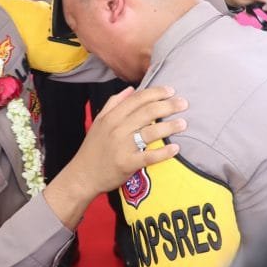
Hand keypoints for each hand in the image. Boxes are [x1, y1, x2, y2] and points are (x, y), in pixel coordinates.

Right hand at [45, 86, 186, 228]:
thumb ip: (113, 103)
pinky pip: (149, 156)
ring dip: (169, 127)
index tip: (171, 90)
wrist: (82, 176)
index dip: (156, 93)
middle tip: (184, 103)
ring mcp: (122, 146)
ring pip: (150, 132)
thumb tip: (131, 90)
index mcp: (111, 117)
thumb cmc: (93, 149)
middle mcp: (117, 129)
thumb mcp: (98, 122)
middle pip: (147, 112)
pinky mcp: (127, 164)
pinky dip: (163, 152)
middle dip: (168, 106)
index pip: (137, 99)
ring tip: (184, 123)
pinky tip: (176, 148)